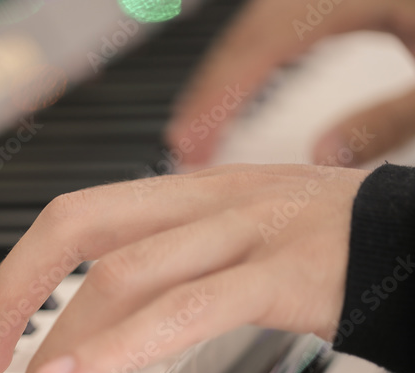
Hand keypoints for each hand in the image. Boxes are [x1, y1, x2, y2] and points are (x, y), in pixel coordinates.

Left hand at [0, 164, 367, 372]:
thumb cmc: (327, 251)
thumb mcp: (235, 244)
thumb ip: (170, 271)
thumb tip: (99, 325)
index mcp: (188, 193)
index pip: (76, 218)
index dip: (19, 269)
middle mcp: (206, 199)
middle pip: (76, 226)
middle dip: (14, 294)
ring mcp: (245, 231)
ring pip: (122, 274)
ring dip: (57, 342)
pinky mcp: (283, 275)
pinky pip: (185, 312)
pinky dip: (116, 349)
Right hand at [166, 0, 414, 166]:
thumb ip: (389, 118)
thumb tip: (322, 158)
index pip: (265, 45)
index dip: (219, 97)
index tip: (190, 144)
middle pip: (249, 31)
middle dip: (208, 89)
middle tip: (181, 144)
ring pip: (258, 23)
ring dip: (225, 72)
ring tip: (200, 123)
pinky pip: (280, 19)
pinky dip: (253, 54)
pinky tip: (243, 85)